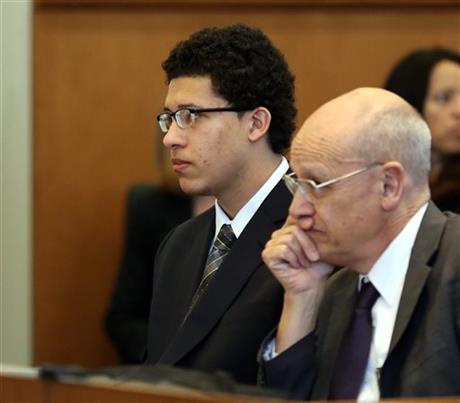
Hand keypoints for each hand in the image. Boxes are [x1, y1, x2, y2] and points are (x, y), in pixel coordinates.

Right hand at [262, 219, 333, 351]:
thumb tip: (316, 213)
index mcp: (290, 229)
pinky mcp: (267, 254)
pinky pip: (284, 250)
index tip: (312, 218)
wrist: (312, 285)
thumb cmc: (317, 267)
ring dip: (301, 254)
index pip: (295, 216)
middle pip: (294, 228)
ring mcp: (272, 244)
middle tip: (312, 258)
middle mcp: (279, 234)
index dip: (304, 216)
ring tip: (303, 263)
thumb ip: (319, 228)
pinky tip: (295, 265)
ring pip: (289, 239)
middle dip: (307, 245)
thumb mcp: (323, 244)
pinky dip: (293, 259)